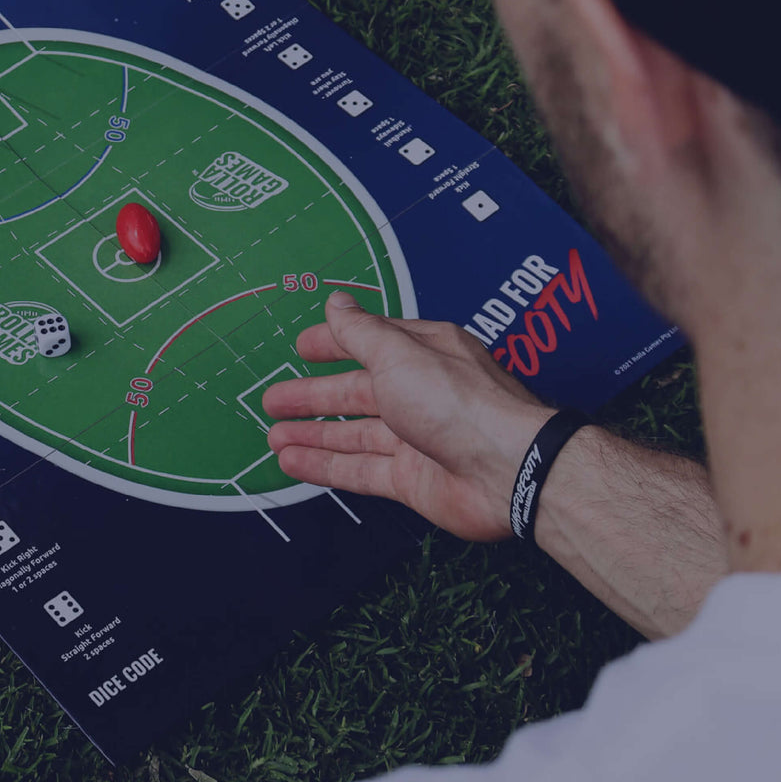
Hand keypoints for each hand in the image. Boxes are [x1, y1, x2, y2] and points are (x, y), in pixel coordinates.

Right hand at [265, 291, 553, 539]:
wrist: (508, 469)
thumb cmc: (459, 402)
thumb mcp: (398, 353)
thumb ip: (360, 332)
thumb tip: (336, 302)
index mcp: (422, 354)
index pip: (370, 343)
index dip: (334, 344)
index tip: (302, 347)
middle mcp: (420, 394)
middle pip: (356, 393)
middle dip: (313, 396)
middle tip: (272, 400)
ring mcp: (417, 439)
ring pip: (354, 434)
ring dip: (313, 434)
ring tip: (274, 436)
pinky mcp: (413, 479)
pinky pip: (360, 470)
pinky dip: (326, 466)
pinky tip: (295, 464)